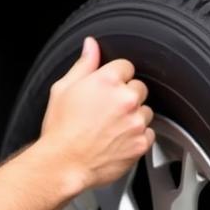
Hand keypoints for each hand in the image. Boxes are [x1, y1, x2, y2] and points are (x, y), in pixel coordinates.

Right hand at [40, 37, 154, 191]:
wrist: (64, 163)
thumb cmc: (60, 130)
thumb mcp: (63, 89)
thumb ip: (84, 64)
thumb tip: (91, 45)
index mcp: (107, 81)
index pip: (126, 66)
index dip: (116, 78)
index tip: (108, 90)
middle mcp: (125, 99)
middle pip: (139, 88)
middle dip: (126, 97)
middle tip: (107, 111)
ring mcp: (136, 122)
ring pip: (145, 111)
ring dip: (134, 117)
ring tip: (111, 128)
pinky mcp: (141, 143)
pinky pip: (149, 134)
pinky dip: (138, 137)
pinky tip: (118, 140)